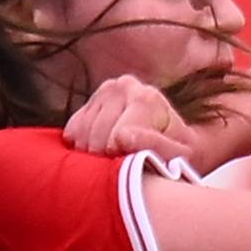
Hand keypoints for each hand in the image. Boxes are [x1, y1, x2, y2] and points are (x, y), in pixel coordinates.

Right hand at [64, 73, 203, 164]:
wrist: (172, 139)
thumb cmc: (177, 153)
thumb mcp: (178, 156)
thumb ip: (155, 146)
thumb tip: (121, 137)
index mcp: (147, 97)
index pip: (117, 137)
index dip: (123, 158)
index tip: (136, 164)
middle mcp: (125, 86)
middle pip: (97, 137)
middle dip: (107, 158)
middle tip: (124, 164)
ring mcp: (105, 90)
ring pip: (82, 135)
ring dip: (93, 154)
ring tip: (114, 158)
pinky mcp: (90, 101)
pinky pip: (72, 131)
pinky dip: (81, 146)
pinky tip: (102, 149)